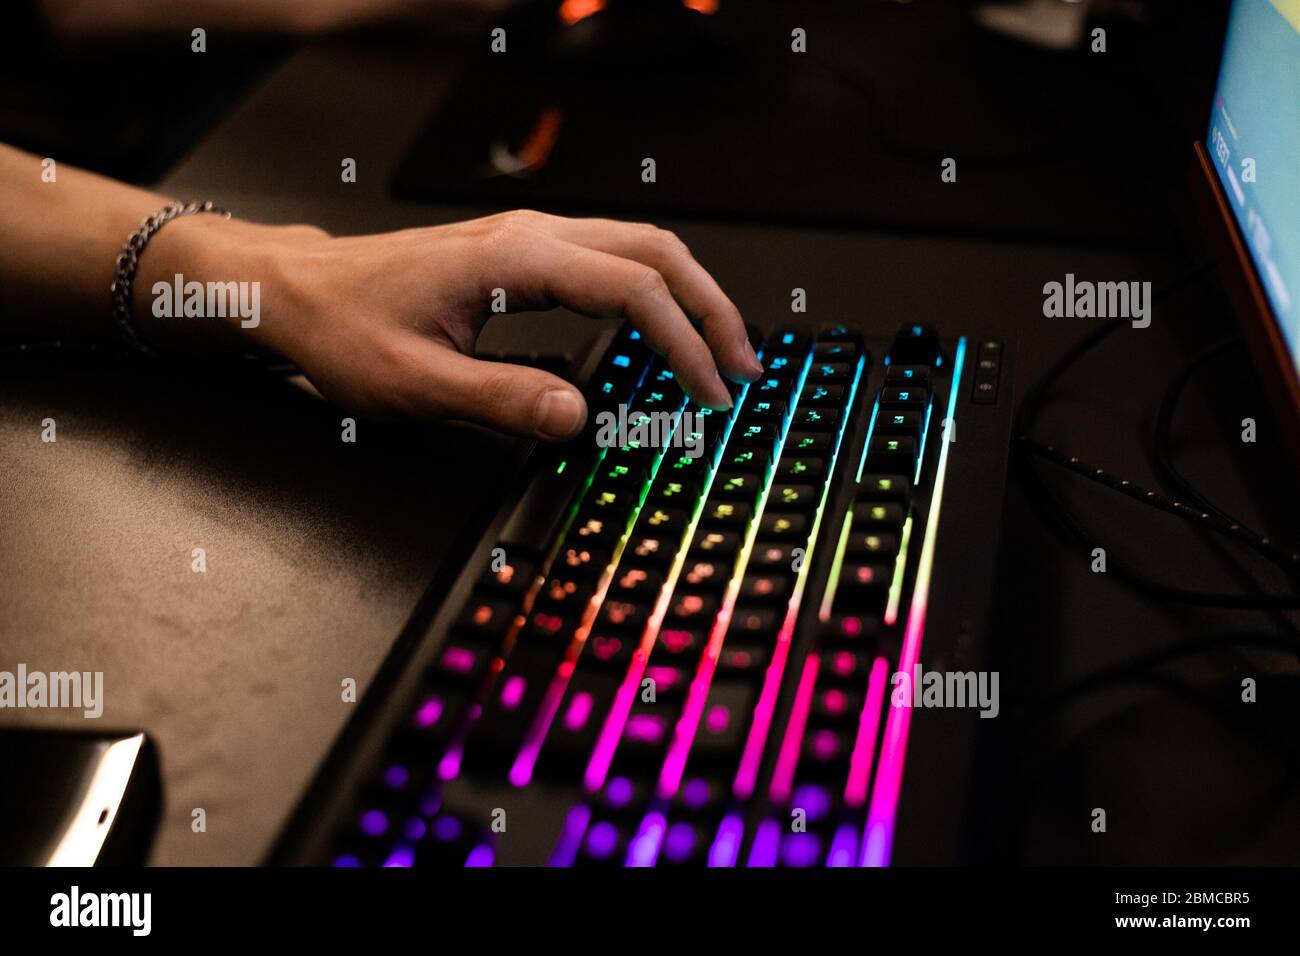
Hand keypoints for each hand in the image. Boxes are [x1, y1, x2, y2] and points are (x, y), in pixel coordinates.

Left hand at [154, 211, 763, 438]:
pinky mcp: (523, 255)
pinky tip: (661, 327)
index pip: (633, 288)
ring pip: (640, 247)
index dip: (683, 342)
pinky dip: (655, 291)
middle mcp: (532, 236)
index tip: (709, 392)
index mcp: (515, 259)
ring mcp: (530, 239)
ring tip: (720, 350)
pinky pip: (612, 258)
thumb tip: (578, 417)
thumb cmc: (344, 327)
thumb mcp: (417, 382)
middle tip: (742, 368)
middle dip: (711, 309)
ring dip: (689, 295)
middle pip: (656, 251)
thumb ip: (502, 400)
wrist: (298, 291)